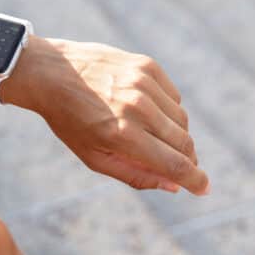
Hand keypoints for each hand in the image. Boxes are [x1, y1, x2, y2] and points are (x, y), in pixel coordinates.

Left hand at [1, 37, 209, 194]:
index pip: (174, 163)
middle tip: (180, 167)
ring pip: (181, 119)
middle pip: (184, 142)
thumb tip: (173, 186)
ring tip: (152, 137)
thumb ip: (135, 175)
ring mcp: (144, 84)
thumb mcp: (94, 157)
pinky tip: (147, 112)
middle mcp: (138, 108)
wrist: (51, 73)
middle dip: (186, 159)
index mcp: (123, 136)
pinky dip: (168, 109)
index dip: (195, 180)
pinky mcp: (147, 66)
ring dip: (176, 134)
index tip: (204, 188)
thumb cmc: (69, 121)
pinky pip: (174, 96)